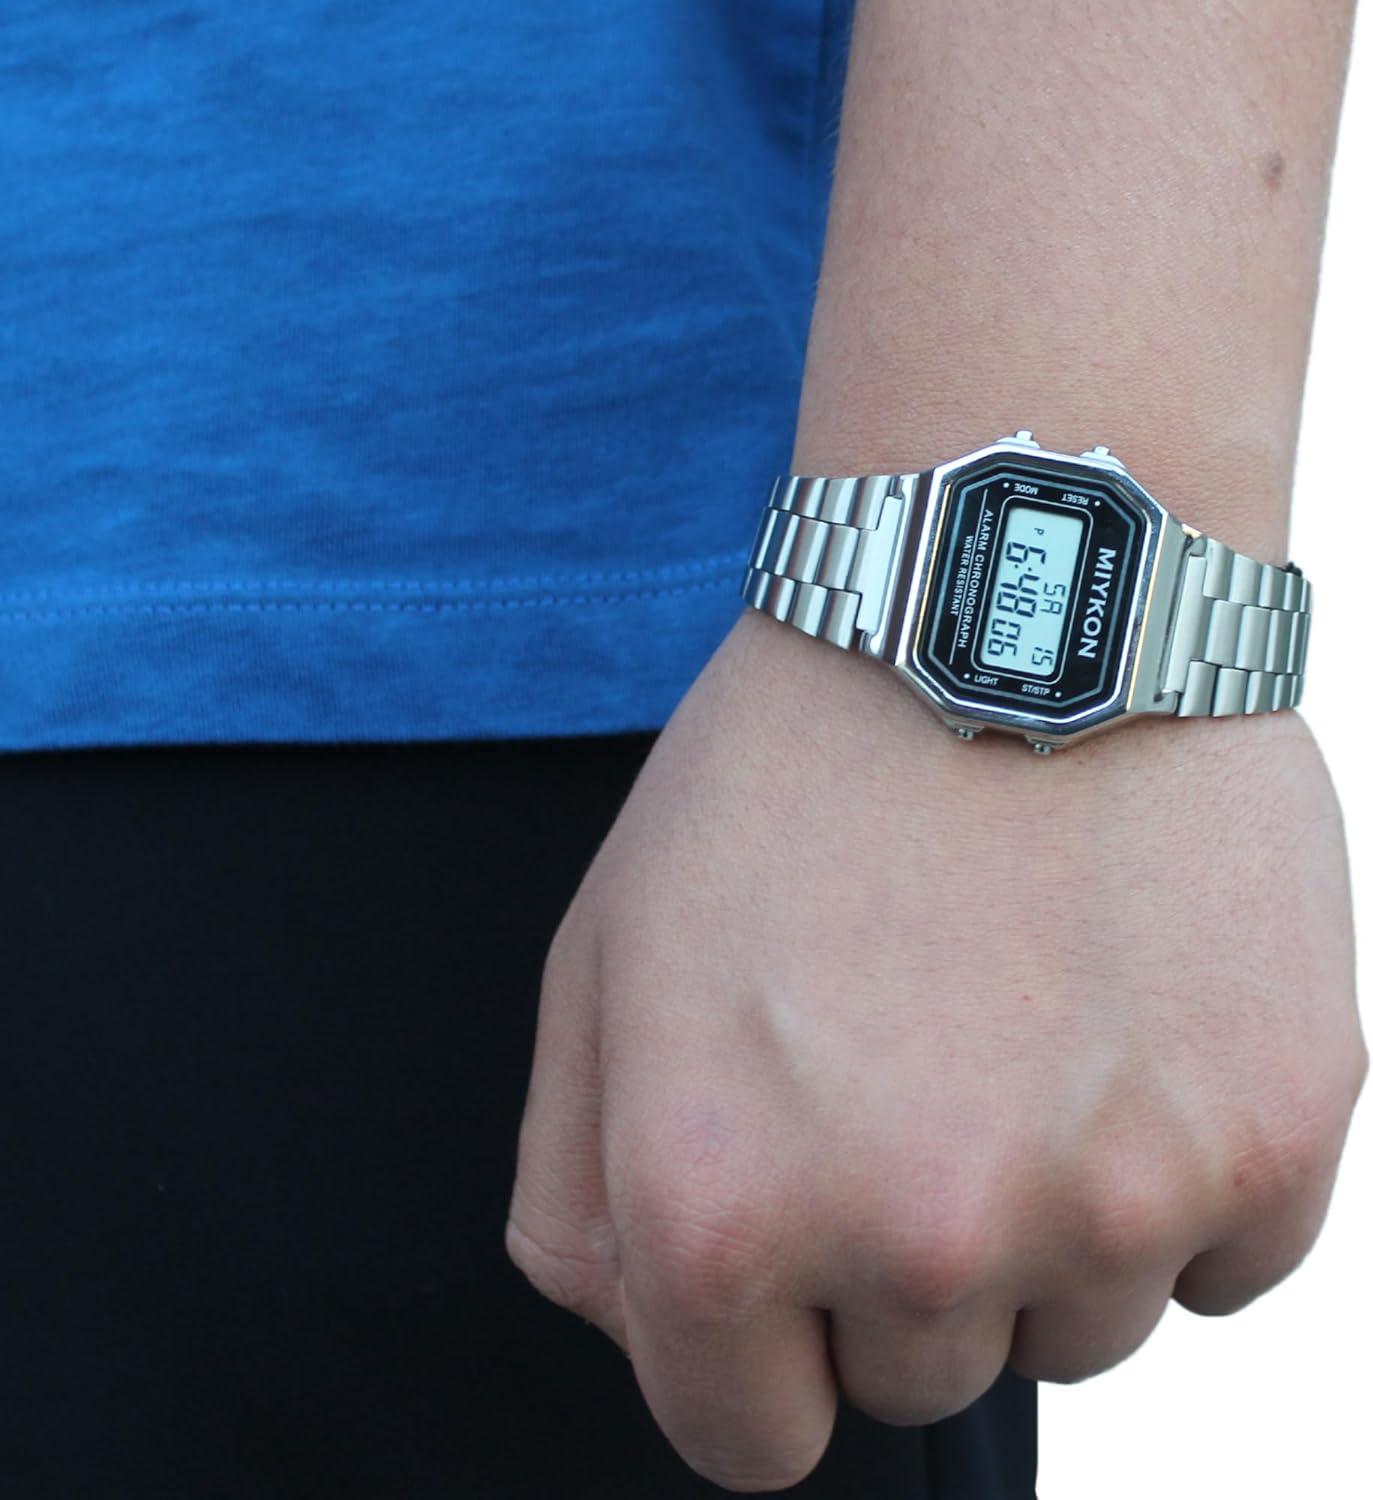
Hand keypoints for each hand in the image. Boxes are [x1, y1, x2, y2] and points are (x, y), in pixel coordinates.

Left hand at [506, 609, 1365, 1491]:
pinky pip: (1225, 1262)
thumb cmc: (786, 777)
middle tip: (914, 1065)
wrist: (999, 600)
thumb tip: (646, 1329)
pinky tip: (1129, 1020)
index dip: (760, 1360)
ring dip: (1049, 1217)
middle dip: (900, 1257)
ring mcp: (1113, 1195)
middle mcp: (918, 1233)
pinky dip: (1180, 1172)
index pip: (747, 1441)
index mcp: (721, 1207)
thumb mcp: (603, 960)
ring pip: (1080, 1325)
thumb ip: (579, 1185)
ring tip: (1025, 1021)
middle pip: (918, 1377)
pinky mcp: (1272, 1136)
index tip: (795, 1267)